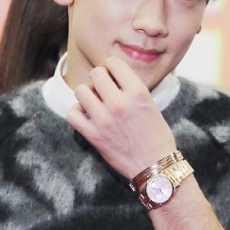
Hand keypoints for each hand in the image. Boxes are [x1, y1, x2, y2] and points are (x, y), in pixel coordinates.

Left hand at [66, 56, 176, 177]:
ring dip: (87, 94)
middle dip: (99, 79)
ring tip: (94, 101)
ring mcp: (104, 119)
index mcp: (137, 92)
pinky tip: (86, 115)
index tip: (112, 74)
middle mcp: (119, 102)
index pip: (114, 64)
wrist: (155, 165)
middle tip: (104, 88)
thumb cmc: (157, 136)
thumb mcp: (151, 104)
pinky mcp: (93, 135)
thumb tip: (114, 78)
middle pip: (96, 74)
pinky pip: (72, 114)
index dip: (112, 67)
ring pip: (81, 91)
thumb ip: (132, 89)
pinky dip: (77, 112)